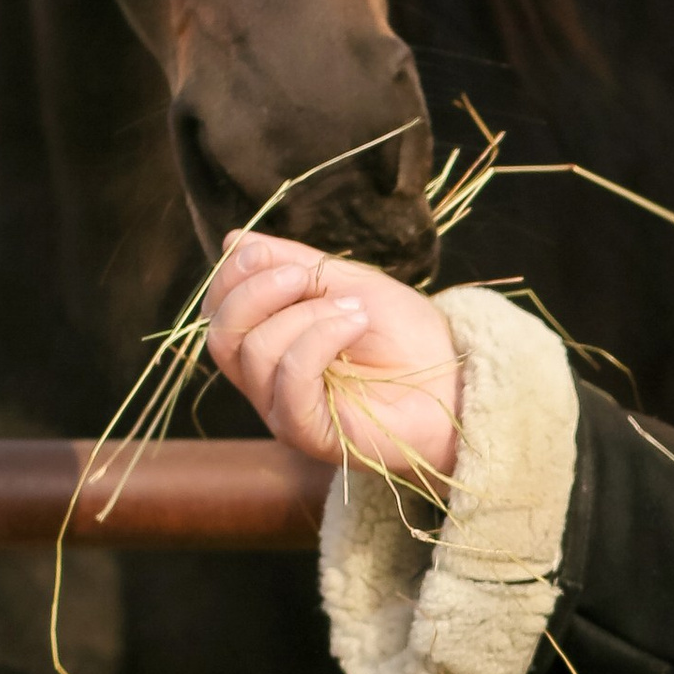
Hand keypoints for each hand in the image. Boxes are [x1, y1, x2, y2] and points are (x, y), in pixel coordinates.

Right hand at [204, 232, 462, 489]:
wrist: (455, 376)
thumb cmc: (406, 334)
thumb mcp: (347, 281)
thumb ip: (292, 263)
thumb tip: (235, 240)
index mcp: (269, 342)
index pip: (218, 311)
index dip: (236, 276)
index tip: (286, 260)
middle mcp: (267, 380)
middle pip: (223, 334)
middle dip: (260, 291)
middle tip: (309, 277)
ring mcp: (284, 409)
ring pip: (256, 352)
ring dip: (307, 314)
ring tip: (355, 309)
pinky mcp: (310, 433)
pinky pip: (290, 383)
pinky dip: (318, 339)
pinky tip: (355, 323)